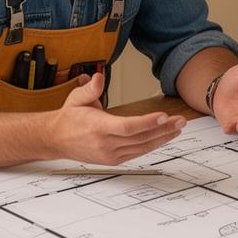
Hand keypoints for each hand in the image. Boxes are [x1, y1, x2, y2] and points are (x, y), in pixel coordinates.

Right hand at [48, 73, 185, 163]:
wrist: (56, 139)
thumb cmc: (69, 118)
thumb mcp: (76, 98)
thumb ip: (89, 88)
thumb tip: (98, 78)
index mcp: (97, 127)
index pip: (127, 127)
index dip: (147, 123)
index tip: (164, 116)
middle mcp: (105, 144)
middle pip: (140, 138)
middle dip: (163, 129)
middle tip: (180, 121)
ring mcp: (110, 154)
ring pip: (142, 148)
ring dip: (162, 138)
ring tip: (177, 128)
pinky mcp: (113, 160)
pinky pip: (137, 153)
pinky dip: (152, 145)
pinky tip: (163, 137)